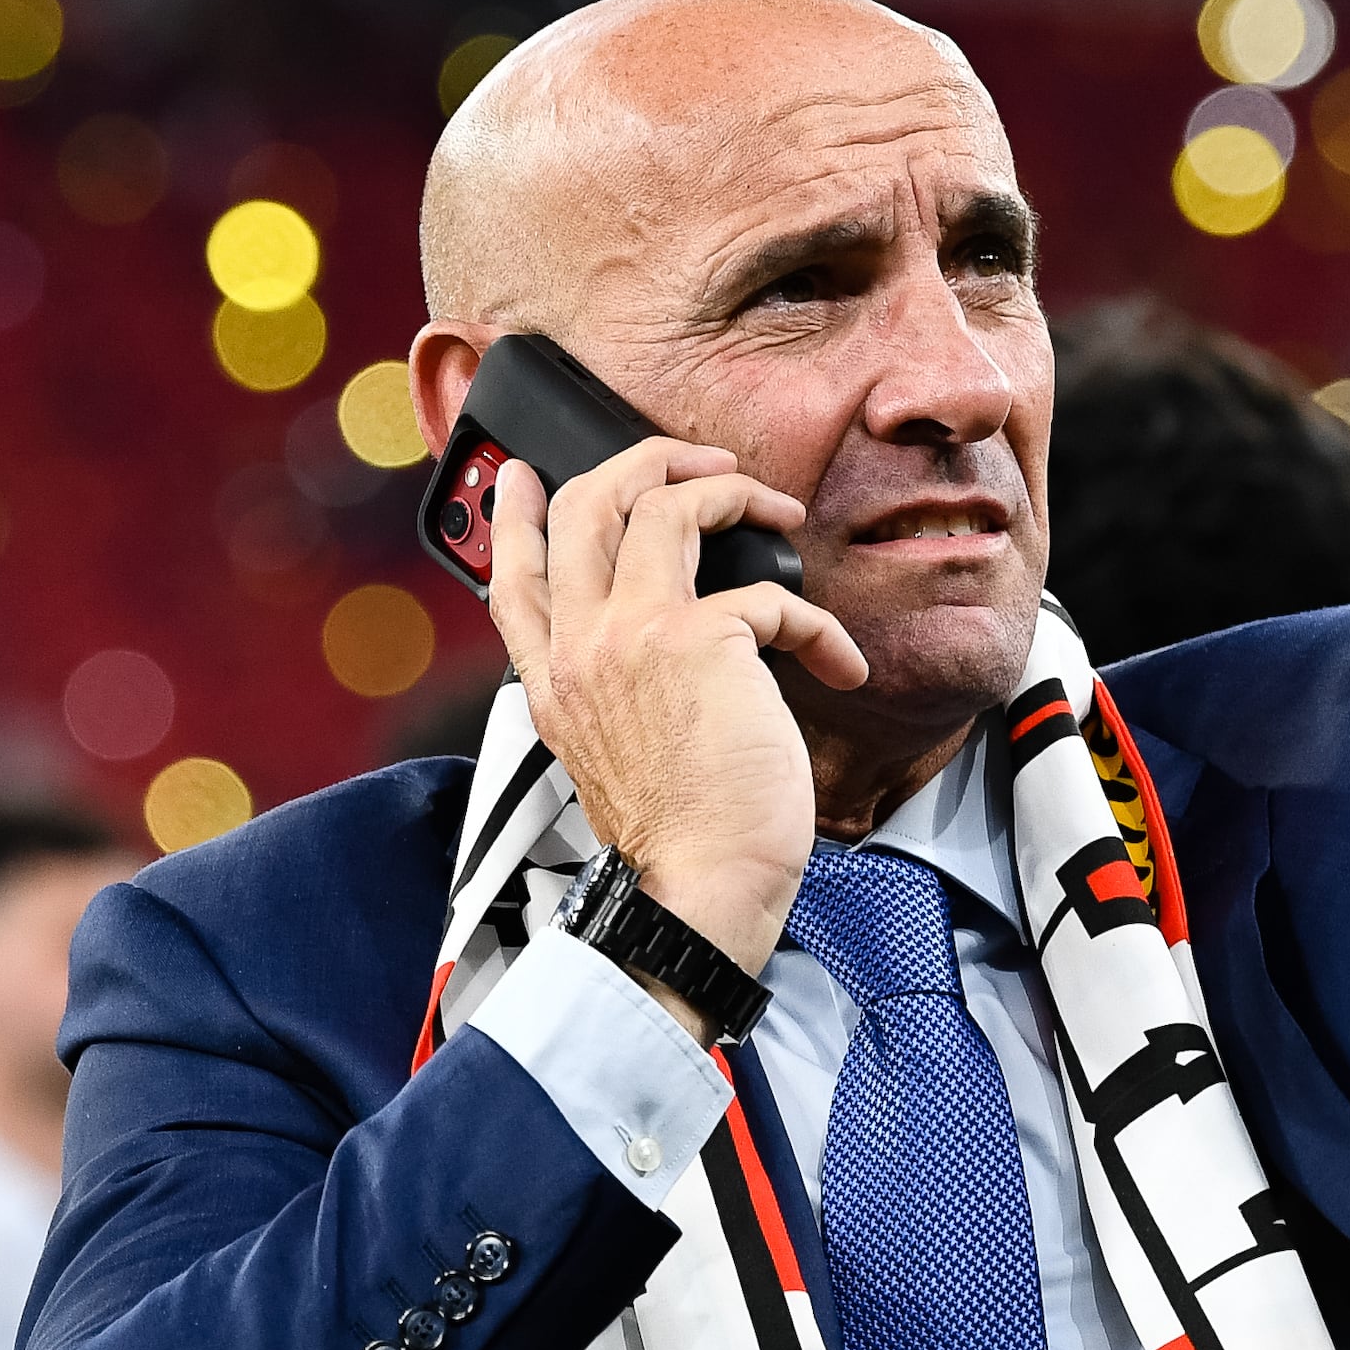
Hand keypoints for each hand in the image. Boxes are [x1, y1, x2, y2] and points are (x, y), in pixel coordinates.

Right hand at [481, 434, 867, 1005]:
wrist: (698, 889)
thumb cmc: (679, 837)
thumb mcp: (609, 754)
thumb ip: (612, 687)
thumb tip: (660, 639)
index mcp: (554, 681)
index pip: (512, 575)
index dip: (515, 513)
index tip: (523, 477)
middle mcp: (579, 648)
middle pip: (584, 506)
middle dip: (644, 460)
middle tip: (696, 461)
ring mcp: (630, 636)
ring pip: (662, 505)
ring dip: (730, 490)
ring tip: (773, 510)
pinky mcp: (699, 641)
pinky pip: (770, 594)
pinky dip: (817, 622)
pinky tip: (837, 662)